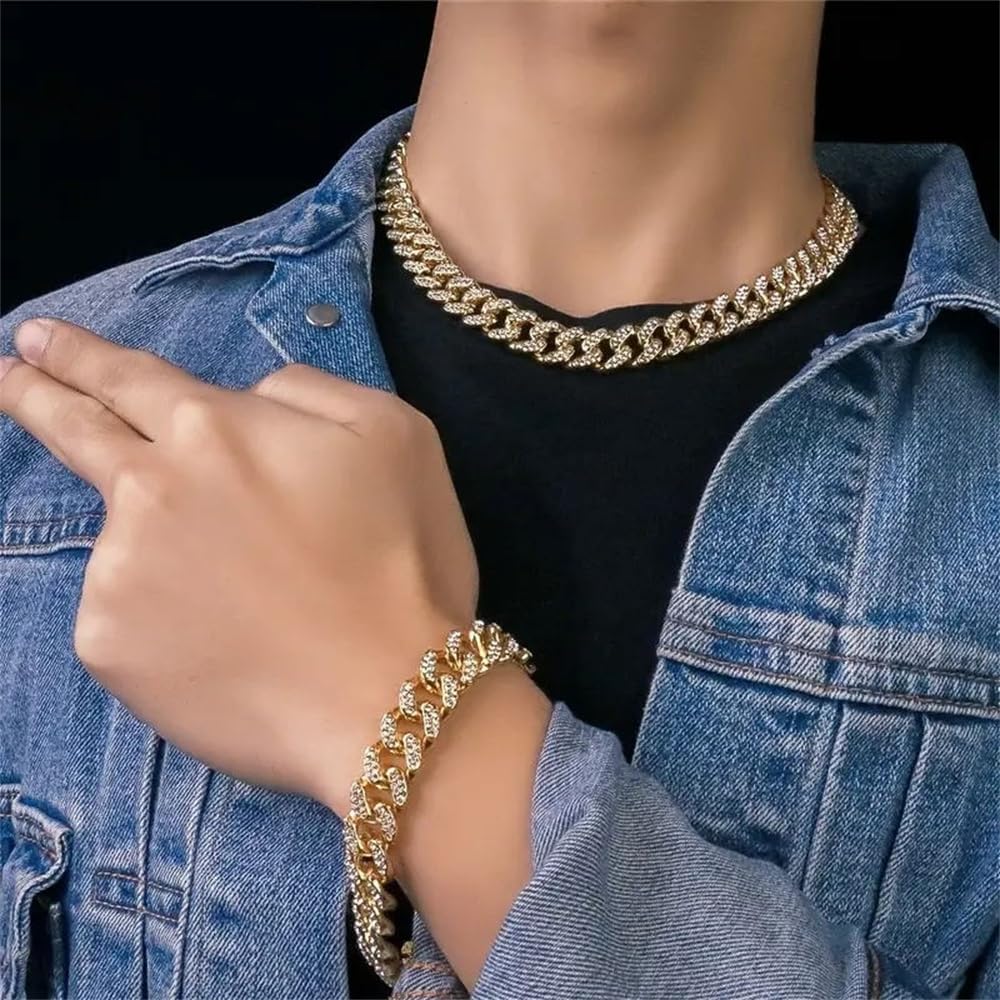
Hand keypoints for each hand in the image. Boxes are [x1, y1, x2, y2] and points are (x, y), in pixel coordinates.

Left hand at [0, 317, 479, 814]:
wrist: (386, 698)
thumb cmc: (402, 562)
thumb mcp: (394, 434)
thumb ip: (307, 390)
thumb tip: (248, 397)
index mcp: (216, 428)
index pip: (126, 376)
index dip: (77, 354)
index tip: (35, 340)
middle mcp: (147, 488)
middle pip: (72, 430)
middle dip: (32, 394)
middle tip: (8, 376)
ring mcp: (117, 569)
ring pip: (123, 540)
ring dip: (160, 549)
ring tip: (240, 594)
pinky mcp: (108, 646)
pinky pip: (128, 616)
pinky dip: (168, 620)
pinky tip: (227, 645)